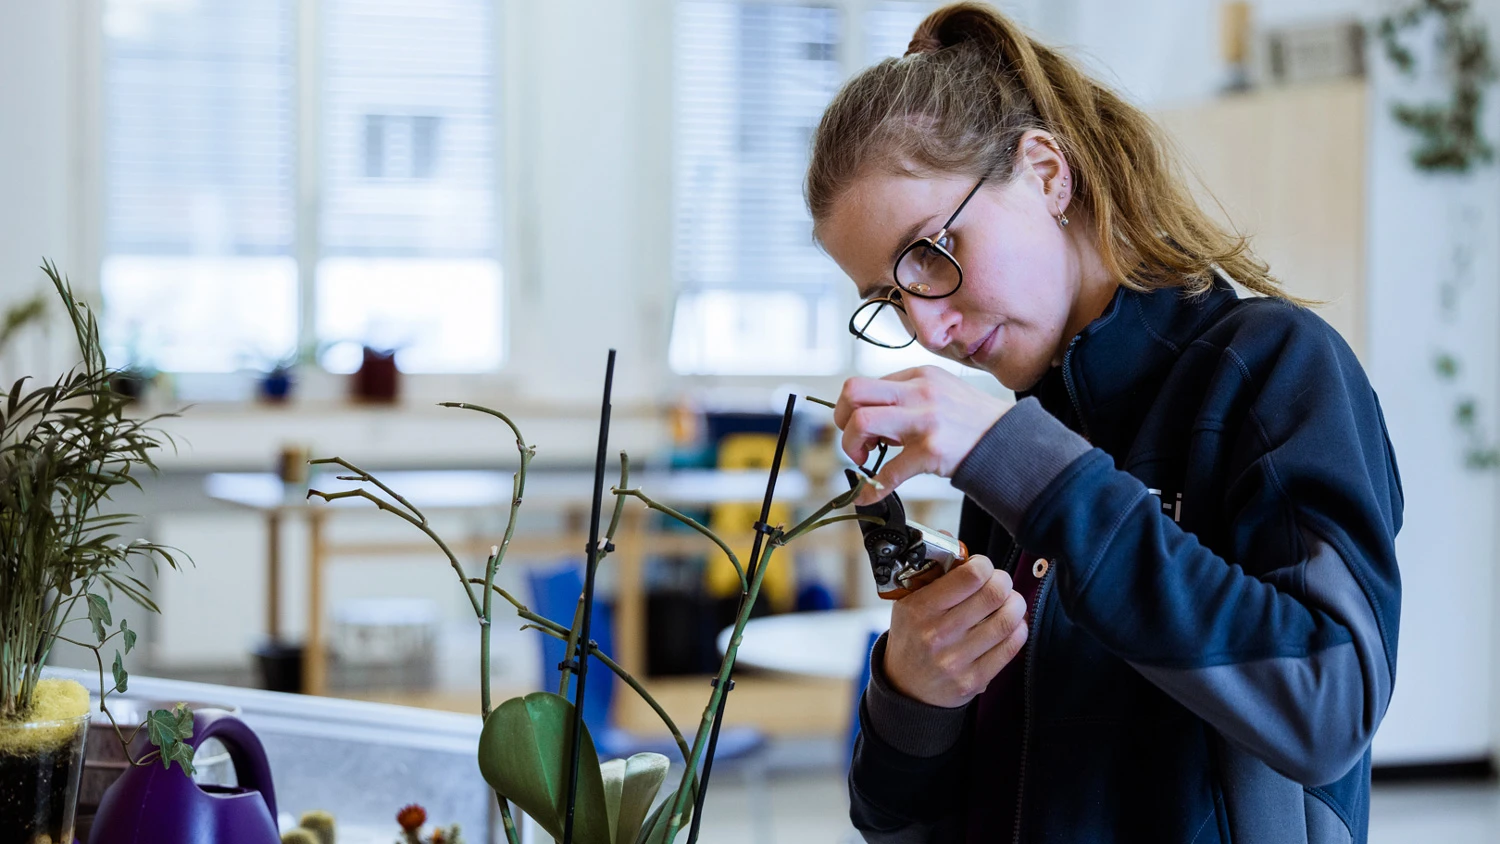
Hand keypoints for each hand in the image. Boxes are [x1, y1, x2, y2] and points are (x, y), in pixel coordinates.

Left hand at [834, 366, 1012, 503]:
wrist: (1010, 442)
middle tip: (855, 441)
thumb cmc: (974, 422)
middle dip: (842, 420)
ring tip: (865, 459)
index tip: (861, 428)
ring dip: (852, 446)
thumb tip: (871, 414)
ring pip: (862, 422)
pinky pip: (888, 471)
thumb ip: (908, 397)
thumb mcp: (942, 392)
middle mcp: (920, 392)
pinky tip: (869, 496)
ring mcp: (925, 420)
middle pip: (854, 393)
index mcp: (919, 376)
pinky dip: (872, 488)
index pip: (864, 383)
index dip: (853, 409)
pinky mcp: (931, 450)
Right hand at [883, 555, 1028, 707]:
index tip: (982, 567)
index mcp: (919, 609)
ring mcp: (956, 660)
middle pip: (994, 594)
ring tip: (1010, 601)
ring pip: (1007, 621)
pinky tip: (1012, 624)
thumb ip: (930, 569)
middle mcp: (937, 634)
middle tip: (1000, 582)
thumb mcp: (908, 600)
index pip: (970, 575)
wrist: (904, 688)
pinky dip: (1018, 630)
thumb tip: (950, 538)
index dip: (984, 565)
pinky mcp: (973, 681)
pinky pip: (1010, 649)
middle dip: (1004, 582)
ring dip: (1016, 604)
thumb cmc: (911, 635)